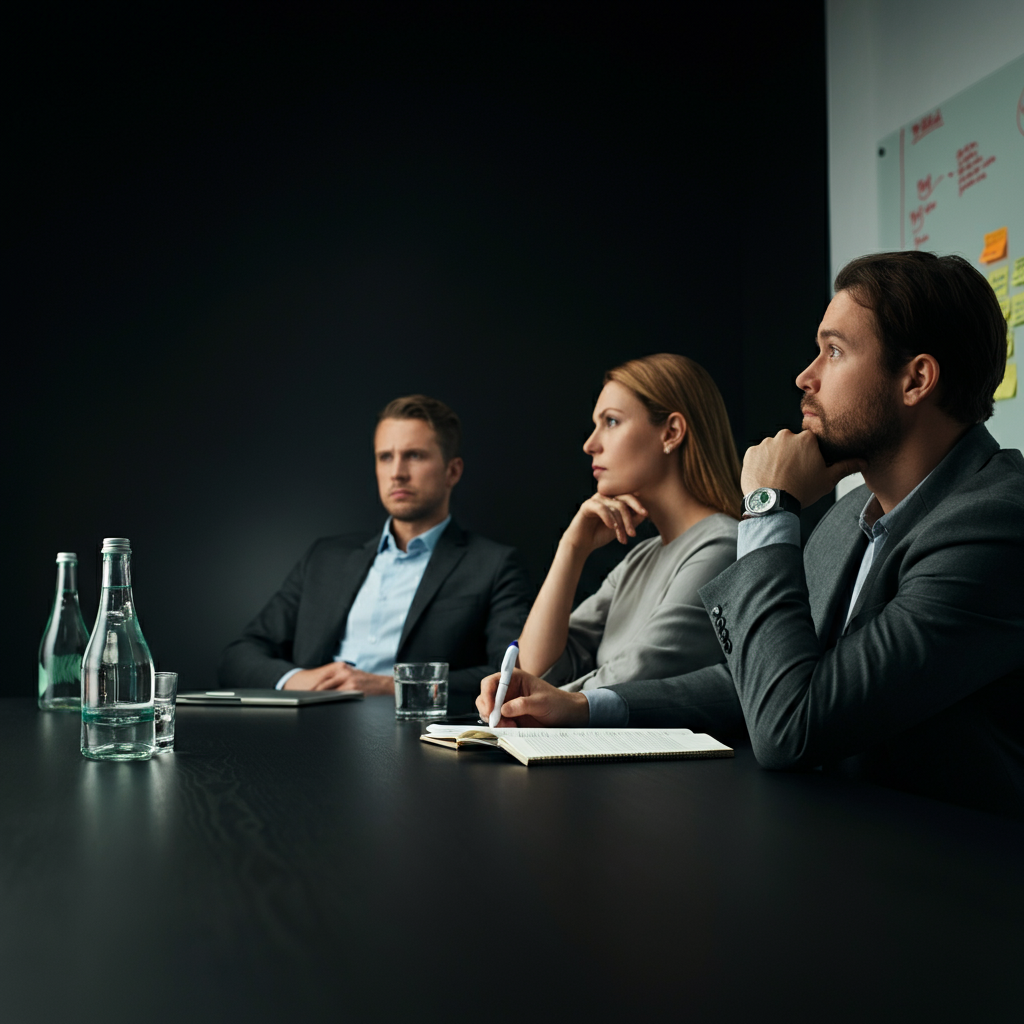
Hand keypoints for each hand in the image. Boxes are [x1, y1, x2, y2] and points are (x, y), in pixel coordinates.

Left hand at [284, 663, 394, 694]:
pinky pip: (338, 697)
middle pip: (322, 685)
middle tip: (303, 701)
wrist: (381, 684)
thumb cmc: (365, 682)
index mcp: (340, 667)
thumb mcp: (350, 675)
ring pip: (328, 691)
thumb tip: (321, 689)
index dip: (311, 687)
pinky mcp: (353, 689)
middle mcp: (343, 672)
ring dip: (319, 698)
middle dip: (312, 694)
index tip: (303, 694)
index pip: (321, 678)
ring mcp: (348, 680)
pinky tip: (327, 705)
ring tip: (312, 704)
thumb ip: (337, 680)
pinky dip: (331, 701)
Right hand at [476, 668, 589, 726]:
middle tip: (497, 721)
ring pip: (488, 712)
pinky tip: (513, 727)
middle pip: (485, 698)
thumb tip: (504, 709)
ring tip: (511, 725)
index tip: (490, 708)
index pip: (491, 682)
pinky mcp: (509, 717)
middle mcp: (507, 690)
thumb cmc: (556, 702)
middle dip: (488, 710)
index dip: (486, 694)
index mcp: (513, 678)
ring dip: (494, 721)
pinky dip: (500, 727)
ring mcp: (507, 704)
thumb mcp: (541, 702)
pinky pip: (497, 722)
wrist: (566, 715)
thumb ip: (523, 704)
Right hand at [564, 493, 648, 551]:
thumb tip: (645, 513)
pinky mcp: (587, 505)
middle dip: (631, 515)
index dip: (638, 504)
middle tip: (634, 531)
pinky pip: (602, 508)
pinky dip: (609, 518)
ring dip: (621, 525)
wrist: (582, 544)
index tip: (646, 514)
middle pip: (624, 499)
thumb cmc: (601, 534)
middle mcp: (606, 496)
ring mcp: (596, 499)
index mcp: (614, 499)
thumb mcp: (620, 528)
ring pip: (615, 506)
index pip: (629, 496)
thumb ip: (632, 520)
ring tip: (622, 539)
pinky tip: (611, 528)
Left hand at [741, 430, 865, 508]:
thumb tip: (863, 461)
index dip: (809, 456)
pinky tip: (767, 477)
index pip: (810, 443)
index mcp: (806, 439)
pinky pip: (758, 455)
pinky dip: (761, 464)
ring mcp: (766, 443)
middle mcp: (785, 436)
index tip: (807, 469)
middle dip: (792, 456)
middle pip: (790, 444)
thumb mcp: (828, 480)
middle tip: (792, 475)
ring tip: (779, 478)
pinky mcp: (751, 452)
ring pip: (774, 449)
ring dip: (776, 459)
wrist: (773, 504)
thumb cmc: (802, 491)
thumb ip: (846, 467)